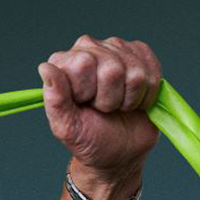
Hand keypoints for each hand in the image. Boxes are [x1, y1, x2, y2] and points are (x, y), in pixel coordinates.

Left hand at [39, 35, 161, 178]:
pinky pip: (154, 71)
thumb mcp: (66, 125)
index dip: (89, 92)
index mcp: (63, 64)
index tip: (84, 104)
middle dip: (111, 98)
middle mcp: (87, 49)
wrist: (118, 150)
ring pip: (136, 72)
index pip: (84, 63)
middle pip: (113, 68)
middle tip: (102, 108)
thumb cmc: (88, 137)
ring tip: (118, 105)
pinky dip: (148, 94)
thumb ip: (55, 98)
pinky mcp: (139, 55)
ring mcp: (115, 49)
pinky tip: (134, 98)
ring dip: (130, 98)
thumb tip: (45, 68)